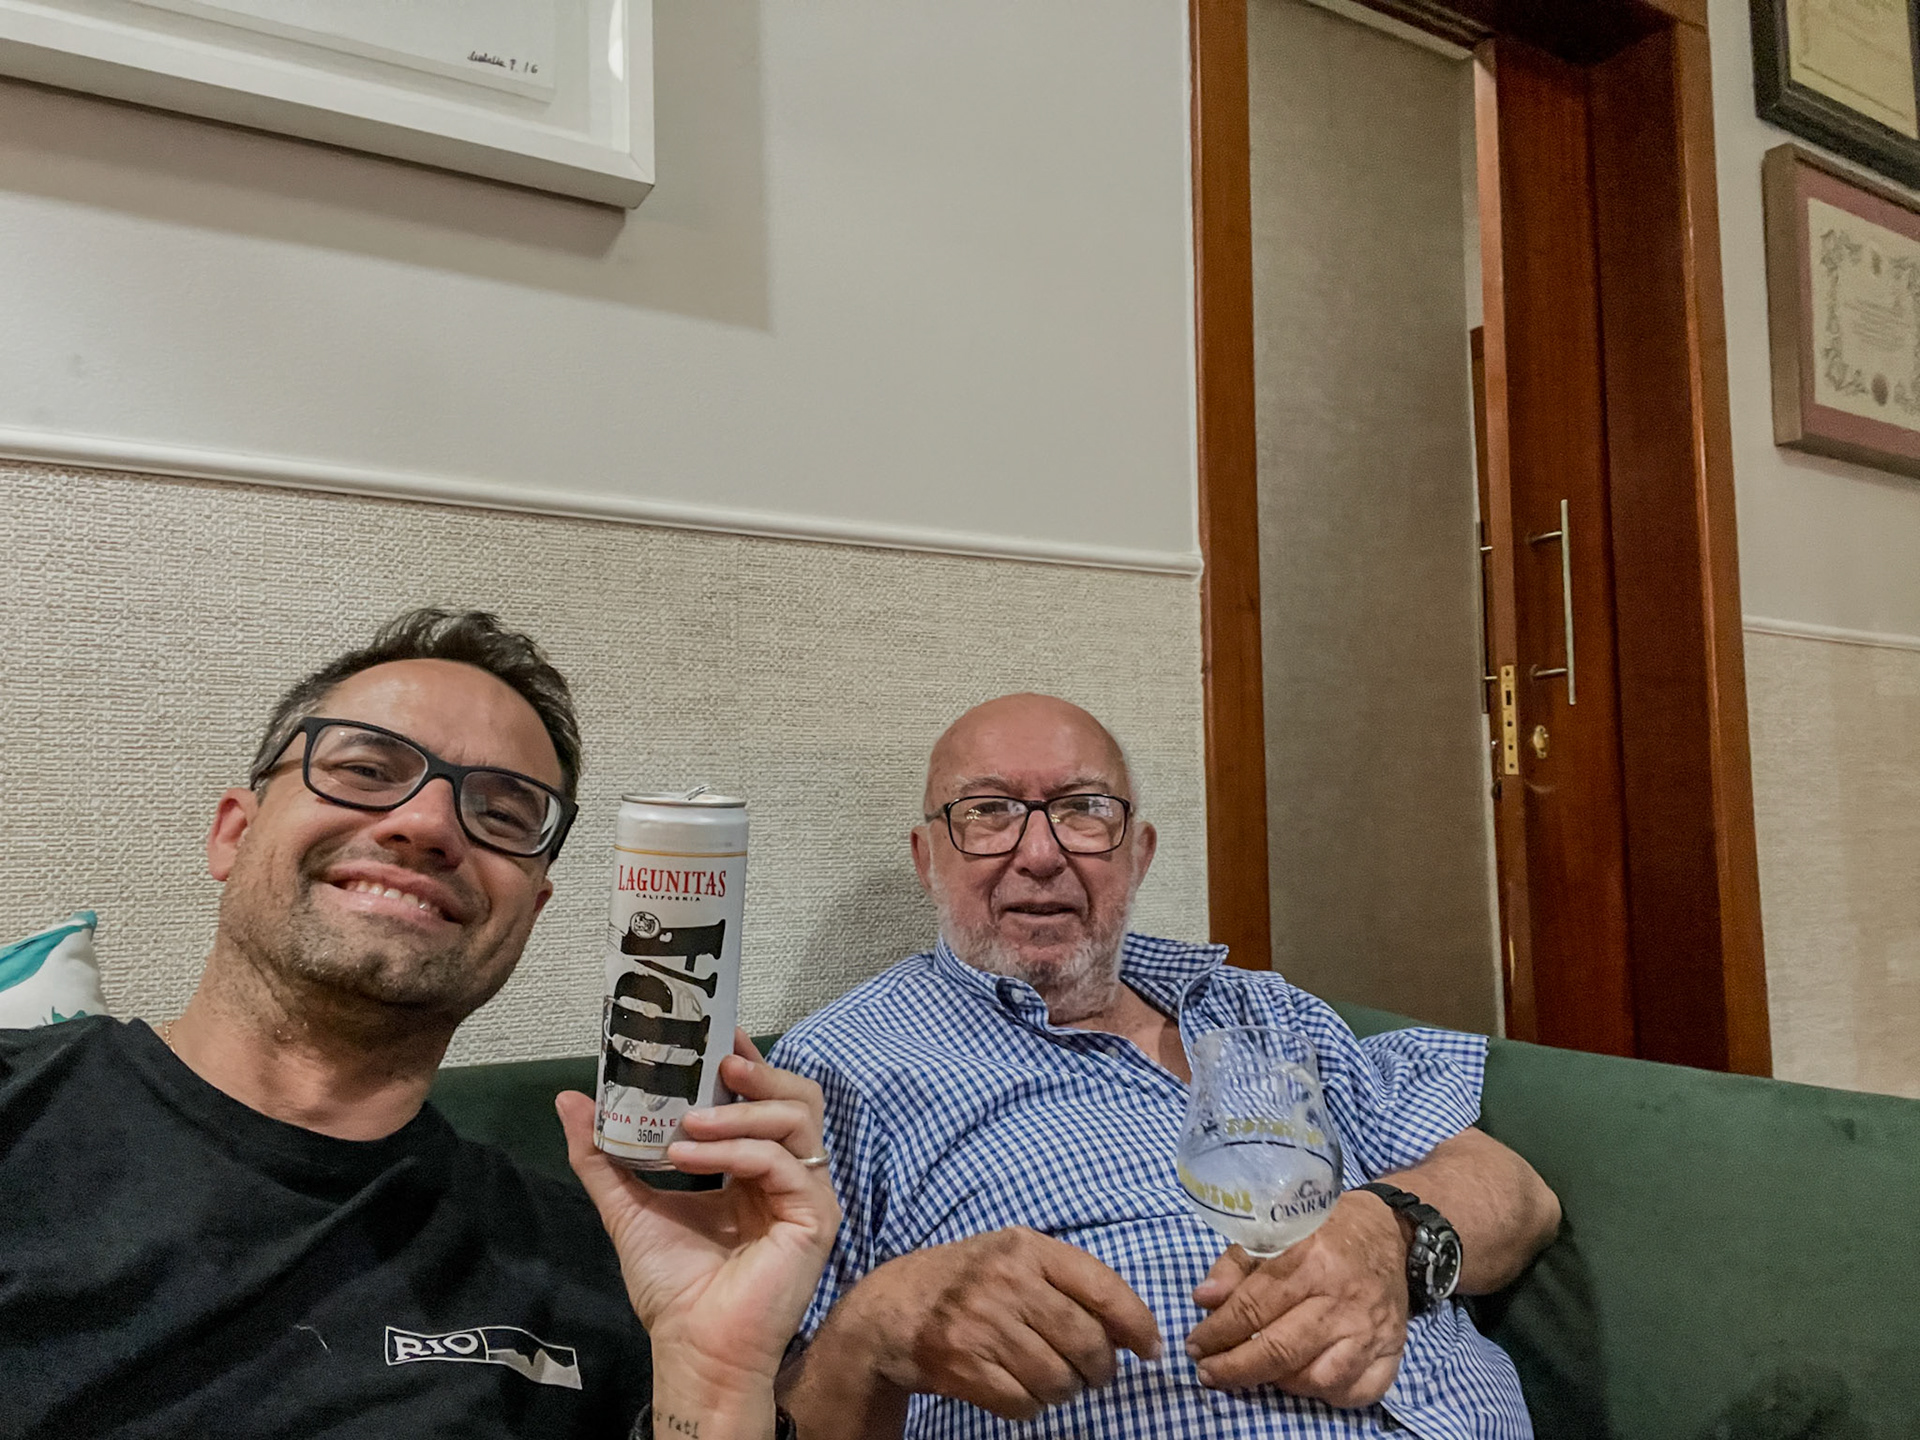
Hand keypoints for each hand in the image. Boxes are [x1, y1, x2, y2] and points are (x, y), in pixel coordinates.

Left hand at [555, 1031, 839, 1398]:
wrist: (690, 1346)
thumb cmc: (672, 1286)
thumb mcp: (630, 1206)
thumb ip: (604, 1155)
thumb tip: (570, 1100)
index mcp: (756, 1168)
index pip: (766, 1097)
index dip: (747, 1060)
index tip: (716, 1031)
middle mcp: (789, 1175)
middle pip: (799, 1096)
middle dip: (760, 1072)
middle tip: (717, 1062)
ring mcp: (806, 1195)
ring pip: (798, 1119)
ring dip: (740, 1112)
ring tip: (688, 1121)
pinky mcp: (814, 1218)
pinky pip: (782, 1163)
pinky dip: (735, 1151)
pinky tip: (688, 1155)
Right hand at [819, 1225, 1161, 1421]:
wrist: (891, 1308)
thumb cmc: (967, 1281)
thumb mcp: (1014, 1257)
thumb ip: (1067, 1280)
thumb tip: (1132, 1329)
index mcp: (1026, 1246)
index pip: (1102, 1286)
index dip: (1136, 1323)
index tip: (1151, 1348)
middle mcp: (1005, 1279)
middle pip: (1085, 1342)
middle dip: (1101, 1369)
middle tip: (1096, 1375)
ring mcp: (980, 1322)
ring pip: (1057, 1379)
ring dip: (1065, 1391)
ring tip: (1053, 1380)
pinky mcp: (961, 1364)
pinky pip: (1022, 1404)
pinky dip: (1031, 1407)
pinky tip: (1020, 1390)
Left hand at [1184, 1190, 1408, 1405]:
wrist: (1388, 1231)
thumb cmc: (1322, 1232)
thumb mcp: (1273, 1232)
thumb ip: (1235, 1267)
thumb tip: (1203, 1300)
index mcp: (1309, 1258)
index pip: (1252, 1308)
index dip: (1216, 1333)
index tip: (1194, 1346)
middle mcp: (1342, 1298)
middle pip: (1281, 1351)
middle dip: (1236, 1369)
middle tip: (1209, 1373)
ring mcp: (1371, 1330)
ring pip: (1317, 1380)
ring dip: (1279, 1384)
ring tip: (1257, 1372)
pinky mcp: (1394, 1351)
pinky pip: (1356, 1393)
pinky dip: (1325, 1395)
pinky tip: (1304, 1379)